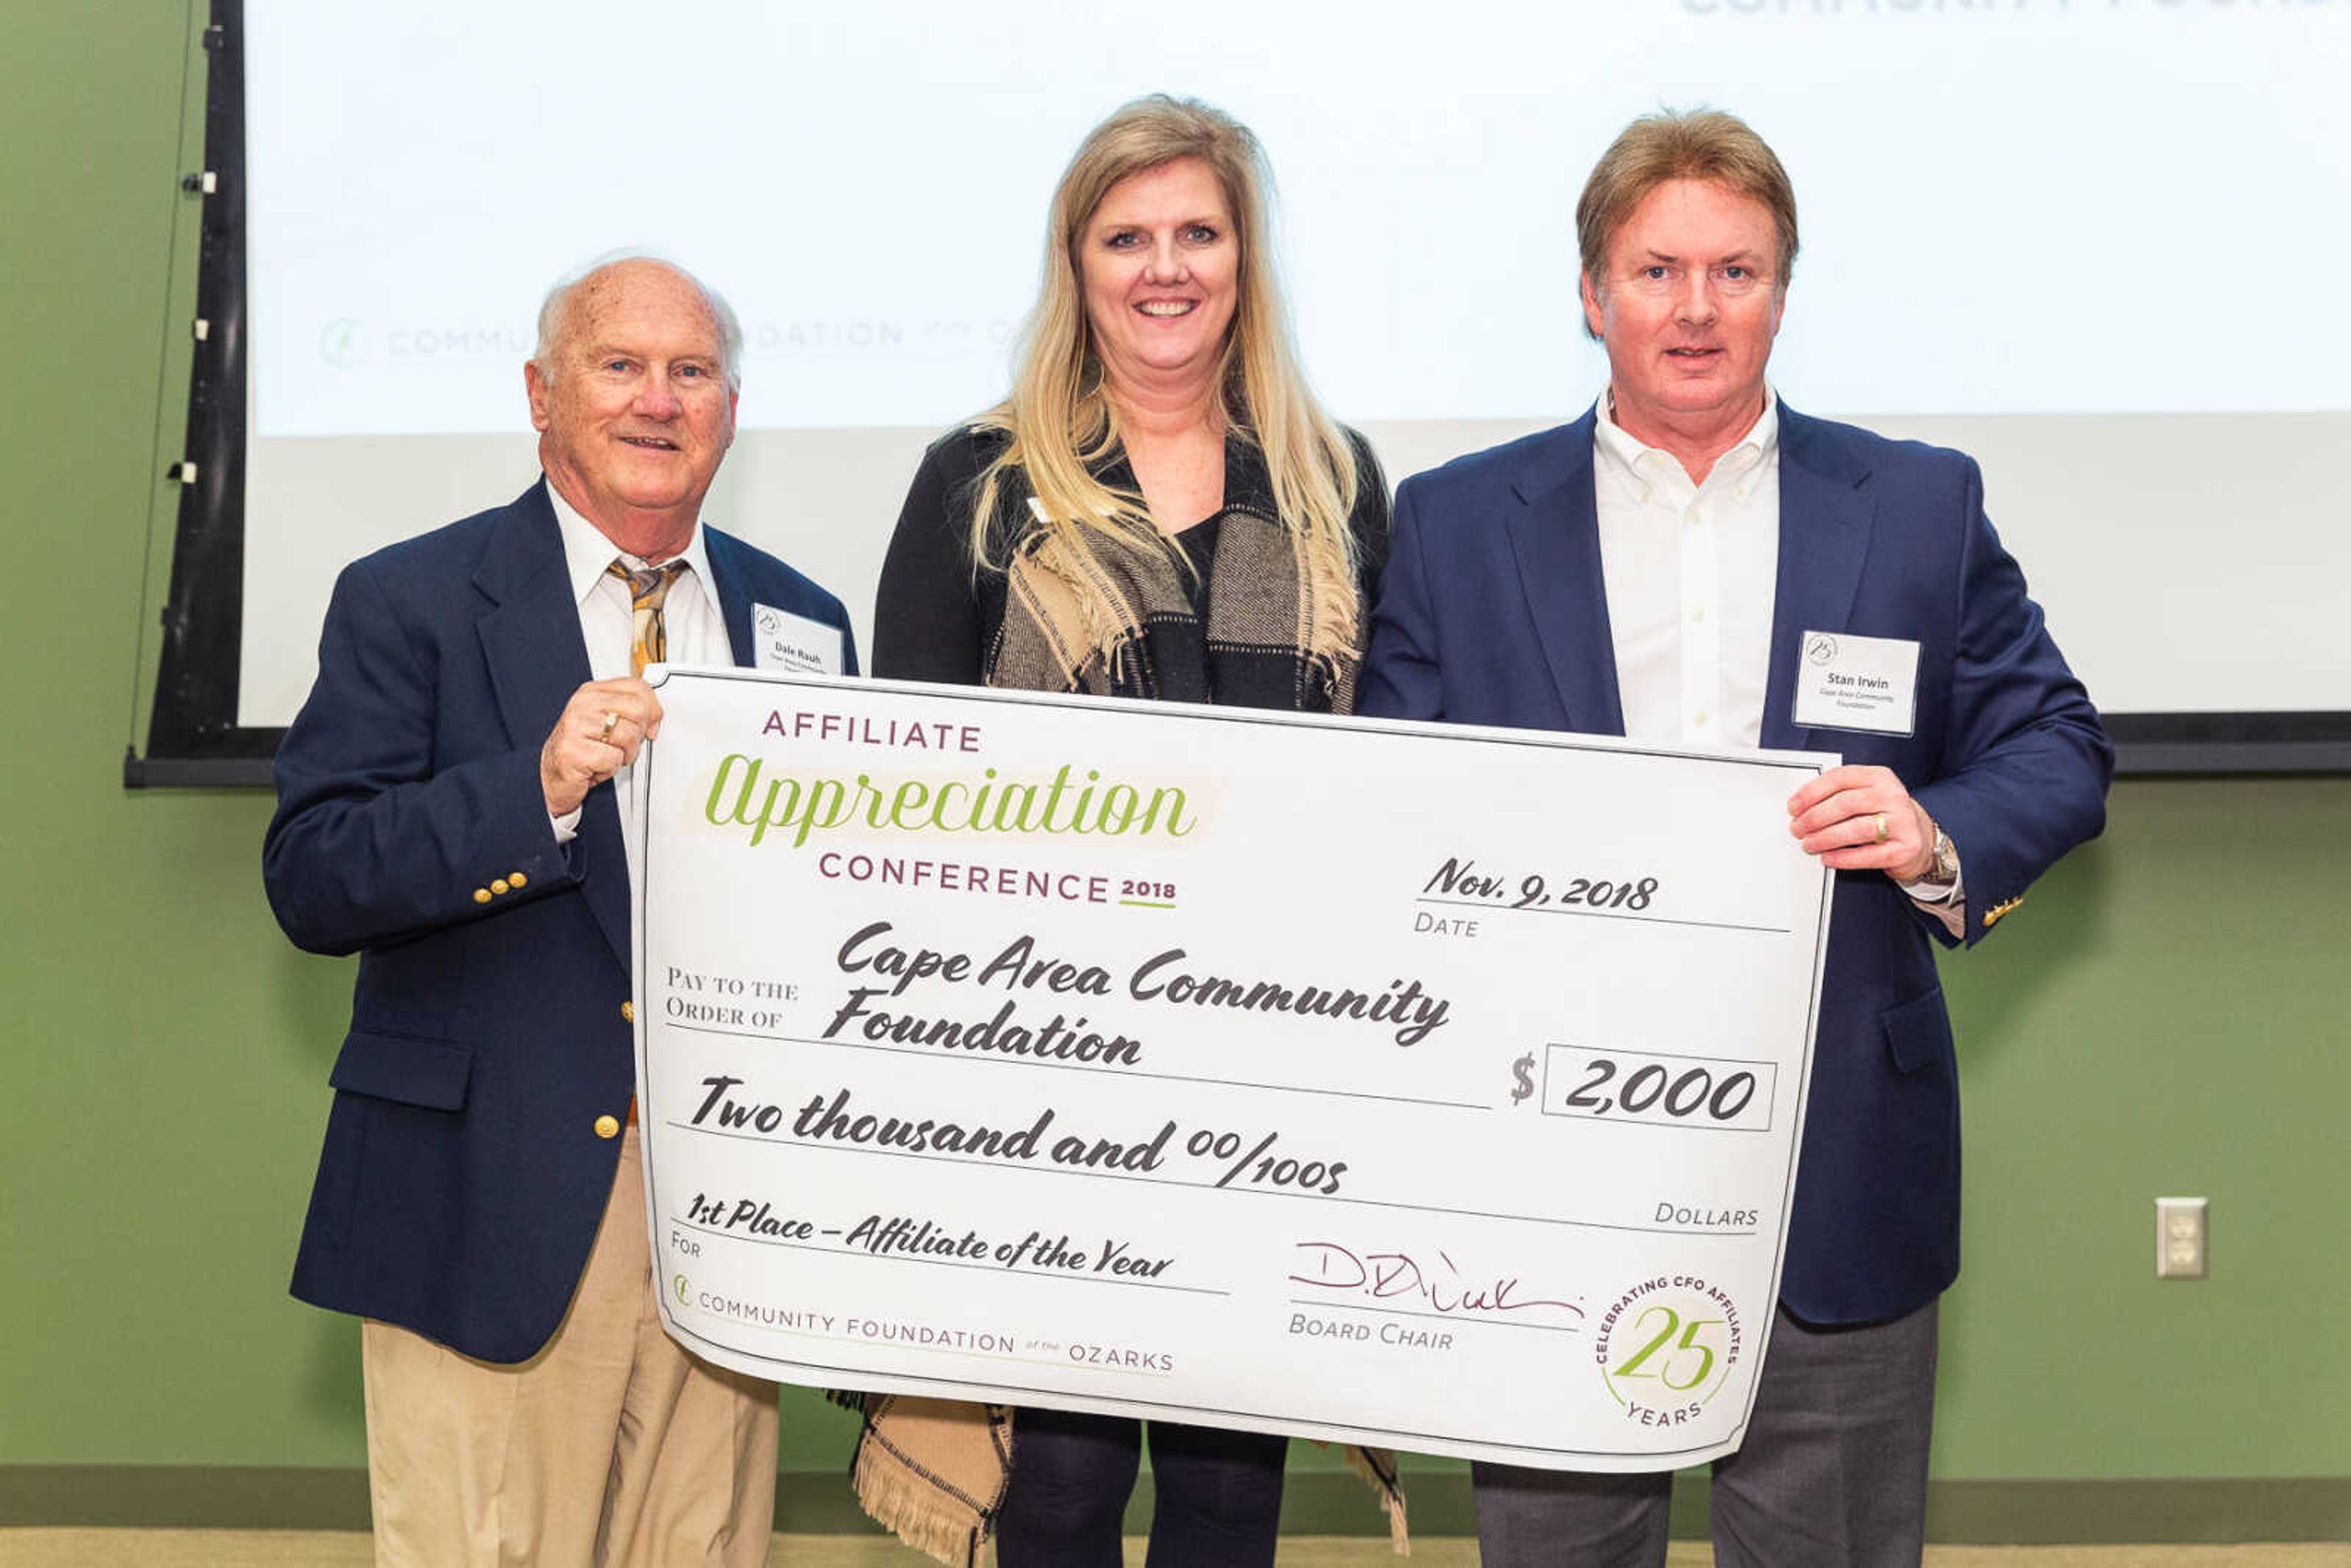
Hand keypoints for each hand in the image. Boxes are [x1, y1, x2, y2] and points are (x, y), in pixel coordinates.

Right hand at [541, 677, 663, 817]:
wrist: (553, 776)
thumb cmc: (582, 749)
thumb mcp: (607, 723)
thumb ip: (631, 712)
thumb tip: (655, 718)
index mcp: (592, 692)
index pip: (637, 687)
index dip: (652, 709)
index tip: (649, 725)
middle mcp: (583, 705)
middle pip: (638, 710)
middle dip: (637, 734)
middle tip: (621, 745)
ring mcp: (576, 726)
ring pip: (628, 736)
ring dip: (624, 755)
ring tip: (605, 755)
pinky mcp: (574, 750)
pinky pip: (613, 758)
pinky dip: (610, 768)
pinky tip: (595, 766)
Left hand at [1786, 765, 1934, 882]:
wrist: (1919, 836)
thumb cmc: (1882, 814)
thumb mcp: (1864, 795)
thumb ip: (1838, 795)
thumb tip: (1800, 808)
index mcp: (1879, 777)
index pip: (1840, 778)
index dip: (1812, 792)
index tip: (1793, 807)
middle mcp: (1892, 795)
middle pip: (1846, 803)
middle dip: (1815, 817)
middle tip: (1797, 829)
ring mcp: (1902, 821)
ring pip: (1857, 828)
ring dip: (1827, 838)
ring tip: (1809, 844)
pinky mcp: (1905, 847)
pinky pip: (1870, 854)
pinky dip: (1845, 857)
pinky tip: (1828, 858)